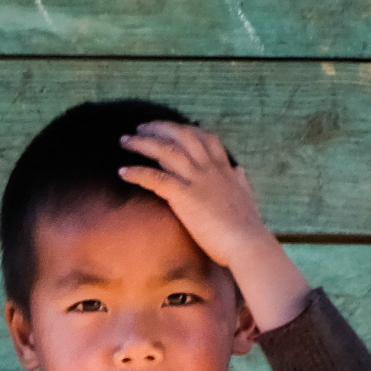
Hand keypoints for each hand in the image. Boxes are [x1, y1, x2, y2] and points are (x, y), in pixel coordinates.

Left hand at [117, 120, 311, 331]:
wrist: (248, 244)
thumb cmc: (247, 227)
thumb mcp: (247, 196)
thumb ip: (240, 181)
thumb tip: (239, 170)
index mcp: (223, 169)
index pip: (205, 137)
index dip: (186, 128)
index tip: (172, 126)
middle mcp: (209, 169)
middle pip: (182, 135)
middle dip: (159, 127)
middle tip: (141, 127)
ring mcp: (197, 180)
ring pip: (165, 150)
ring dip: (142, 143)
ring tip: (124, 141)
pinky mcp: (184, 196)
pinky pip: (155, 178)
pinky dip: (137, 172)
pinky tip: (123, 172)